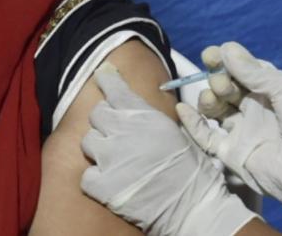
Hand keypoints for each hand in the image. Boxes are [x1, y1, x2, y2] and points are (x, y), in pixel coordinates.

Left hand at [81, 64, 257, 235]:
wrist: (195, 208)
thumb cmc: (195, 172)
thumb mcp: (179, 134)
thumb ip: (155, 117)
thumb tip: (152, 104)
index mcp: (144, 116)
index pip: (115, 89)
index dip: (107, 80)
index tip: (102, 75)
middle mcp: (123, 131)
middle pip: (96, 114)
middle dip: (105, 122)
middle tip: (117, 135)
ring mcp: (110, 158)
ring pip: (88, 142)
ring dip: (99, 149)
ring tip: (115, 161)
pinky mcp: (102, 184)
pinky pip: (86, 175)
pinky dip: (96, 179)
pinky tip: (111, 183)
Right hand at [177, 42, 281, 235]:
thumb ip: (254, 71)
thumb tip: (226, 49)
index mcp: (273, 93)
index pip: (243, 71)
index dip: (225, 61)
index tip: (210, 55)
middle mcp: (256, 110)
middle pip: (226, 88)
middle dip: (218, 79)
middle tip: (222, 83)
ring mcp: (243, 132)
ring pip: (215, 108)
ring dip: (207, 98)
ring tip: (212, 97)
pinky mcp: (231, 153)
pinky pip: (205, 136)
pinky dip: (191, 123)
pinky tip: (184, 110)